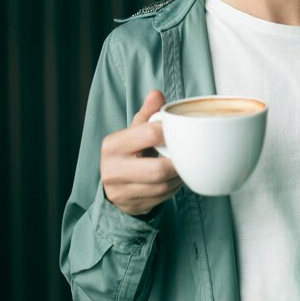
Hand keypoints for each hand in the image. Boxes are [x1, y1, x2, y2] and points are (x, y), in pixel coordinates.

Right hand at [100, 90, 182, 214]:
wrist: (113, 182)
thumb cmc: (130, 149)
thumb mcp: (134, 128)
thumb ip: (147, 112)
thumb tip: (157, 94)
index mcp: (113, 144)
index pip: (149, 134)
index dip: (170, 133)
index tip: (180, 133)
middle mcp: (112, 169)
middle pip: (158, 169)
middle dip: (177, 163)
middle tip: (187, 155)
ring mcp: (120, 192)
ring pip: (162, 187)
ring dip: (178, 177)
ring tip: (182, 166)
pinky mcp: (132, 206)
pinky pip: (162, 199)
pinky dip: (173, 188)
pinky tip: (175, 179)